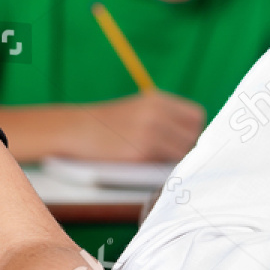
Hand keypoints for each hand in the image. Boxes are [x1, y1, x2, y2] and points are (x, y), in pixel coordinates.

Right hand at [83, 90, 205, 161]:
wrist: (73, 130)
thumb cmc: (104, 125)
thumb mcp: (136, 109)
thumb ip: (162, 117)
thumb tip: (192, 140)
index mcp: (157, 100)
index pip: (196, 117)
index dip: (191, 131)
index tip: (178, 141)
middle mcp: (157, 113)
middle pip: (193, 137)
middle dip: (184, 148)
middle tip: (165, 155)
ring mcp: (150, 132)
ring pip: (184, 154)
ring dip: (173, 161)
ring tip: (155, 162)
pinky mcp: (141, 152)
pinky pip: (166, 166)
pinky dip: (161, 169)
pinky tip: (146, 167)